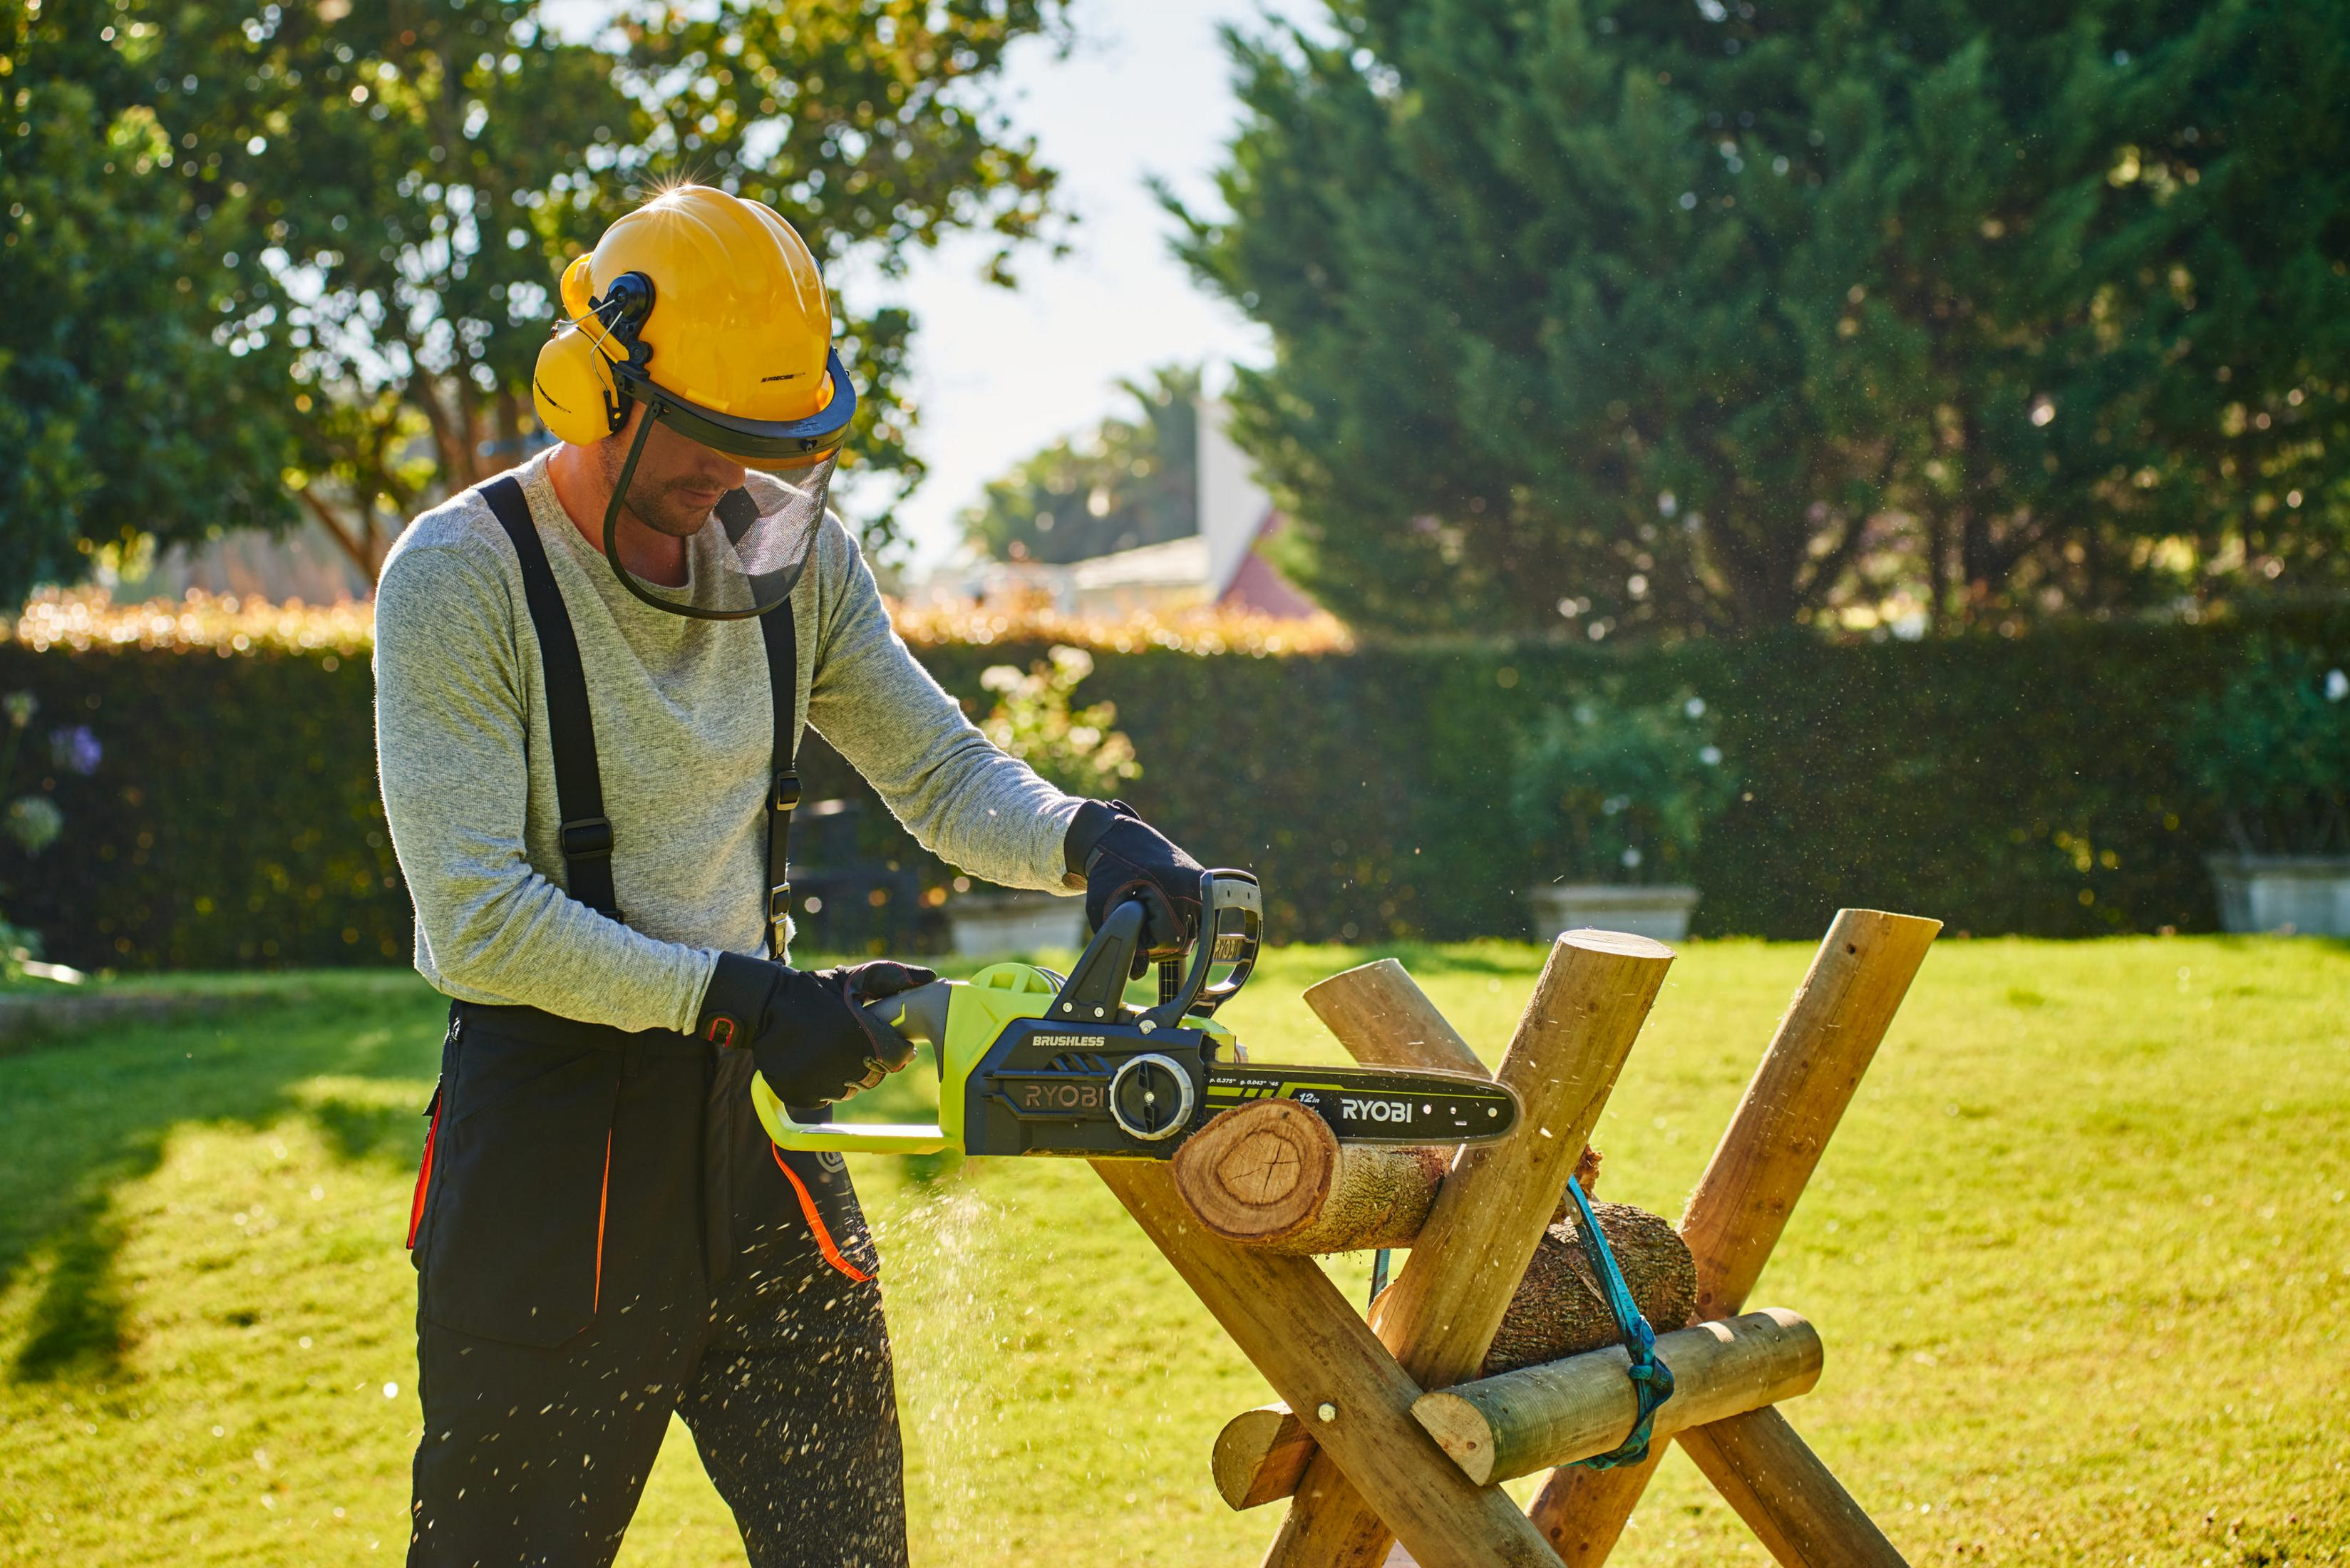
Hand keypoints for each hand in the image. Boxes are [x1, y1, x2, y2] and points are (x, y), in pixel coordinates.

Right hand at [697, 953, 937, 1105]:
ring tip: (829, 1048)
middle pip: (876, 1075)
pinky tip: (812, 1061)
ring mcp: (822, 1083)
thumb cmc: (817, 990)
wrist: (765, 1005)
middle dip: (870, 1060)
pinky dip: (822, 1084)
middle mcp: (845, 1065)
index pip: (898, 1057)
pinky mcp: (802, 1095)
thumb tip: (933, 976)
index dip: (894, 1048)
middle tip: (851, 1041)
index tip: (883, 1039)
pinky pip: (824, 1097)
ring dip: (846, 1073)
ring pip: (850, 1089)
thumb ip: (895, 978)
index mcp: (865, 1037)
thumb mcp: (856, 978)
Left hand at [1067, 800, 1204, 977]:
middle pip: (1184, 942)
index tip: (1133, 920)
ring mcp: (1202, 884)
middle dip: (1159, 938)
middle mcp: (1194, 886)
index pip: (1168, 942)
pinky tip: (1162, 905)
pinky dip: (1180, 919)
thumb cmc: (1108, 872)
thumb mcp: (1103, 908)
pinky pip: (1198, 918)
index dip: (1146, 941)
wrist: (1119, 838)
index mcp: (1172, 889)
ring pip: (1193, 933)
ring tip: (1150, 906)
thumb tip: (1138, 974)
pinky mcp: (1204, 883)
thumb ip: (1120, 940)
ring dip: (1170, 930)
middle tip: (1139, 914)